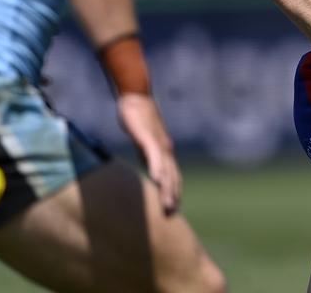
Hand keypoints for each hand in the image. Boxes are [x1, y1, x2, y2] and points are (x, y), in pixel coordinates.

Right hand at [117, 92, 181, 215]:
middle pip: (172, 175)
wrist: (136, 96)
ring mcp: (157, 142)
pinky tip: (156, 178)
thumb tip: (150, 168)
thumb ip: (148, 154)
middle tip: (172, 215)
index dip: (175, 192)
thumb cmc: (139, 118)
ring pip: (165, 168)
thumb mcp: (144, 141)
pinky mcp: (146, 135)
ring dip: (167, 187)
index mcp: (164, 151)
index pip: (173, 175)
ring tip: (168, 204)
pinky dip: (156, 166)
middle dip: (173, 195)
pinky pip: (152, 153)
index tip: (174, 210)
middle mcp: (165, 148)